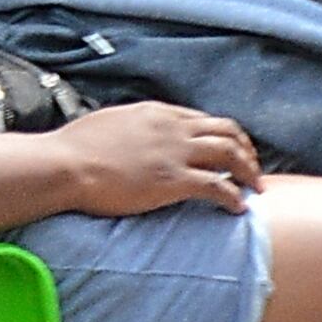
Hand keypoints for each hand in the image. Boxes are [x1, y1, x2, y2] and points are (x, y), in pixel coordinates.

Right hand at [49, 102, 260, 217]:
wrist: (65, 165)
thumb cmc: (74, 148)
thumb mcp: (109, 123)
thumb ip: (131, 127)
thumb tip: (133, 136)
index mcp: (156, 112)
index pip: (202, 118)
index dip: (222, 135)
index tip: (229, 150)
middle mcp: (172, 128)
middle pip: (227, 131)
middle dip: (246, 149)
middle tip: (252, 169)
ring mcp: (175, 153)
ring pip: (231, 155)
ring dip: (249, 171)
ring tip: (256, 188)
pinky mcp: (174, 180)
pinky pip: (219, 187)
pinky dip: (234, 197)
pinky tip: (238, 208)